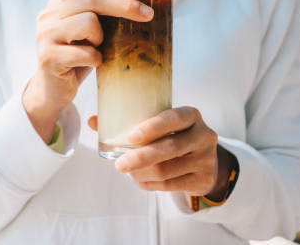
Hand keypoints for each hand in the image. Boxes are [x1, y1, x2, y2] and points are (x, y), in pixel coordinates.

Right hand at [22, 0, 153, 143]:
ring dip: (101, 38)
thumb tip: (141, 0)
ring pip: (88, 22)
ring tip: (97, 48)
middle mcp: (48, 15)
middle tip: (147, 14)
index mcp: (58, 3)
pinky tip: (91, 64)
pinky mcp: (49, 56)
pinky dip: (96, 60)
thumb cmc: (77, 57)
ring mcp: (46, 35)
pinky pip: (86, 53)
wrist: (53, 90)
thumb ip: (102, 13)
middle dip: (123, 5)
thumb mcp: (89, 31)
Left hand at [88, 107, 234, 197]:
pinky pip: (170, 185)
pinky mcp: (203, 179)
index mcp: (190, 115)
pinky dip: (149, 184)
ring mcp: (206, 159)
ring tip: (127, 170)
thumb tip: (93, 121)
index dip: (152, 127)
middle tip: (119, 164)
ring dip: (141, 173)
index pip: (173, 118)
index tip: (130, 137)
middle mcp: (202, 135)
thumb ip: (129, 121)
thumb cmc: (173, 135)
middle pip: (169, 148)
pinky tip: (138, 179)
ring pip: (167, 170)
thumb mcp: (160, 124)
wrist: (205, 160)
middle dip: (140, 157)